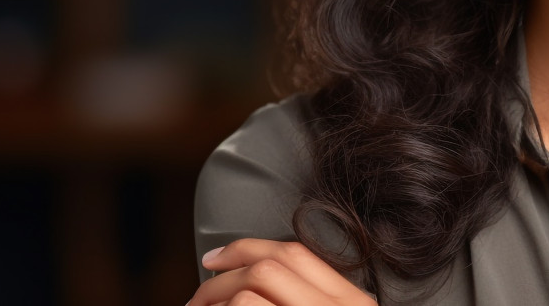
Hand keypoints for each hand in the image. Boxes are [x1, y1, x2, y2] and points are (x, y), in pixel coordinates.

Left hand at [188, 238, 376, 305]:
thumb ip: (314, 299)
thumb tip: (255, 286)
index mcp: (353, 301)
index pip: (295, 254)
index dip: (246, 248)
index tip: (214, 259)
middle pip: (267, 269)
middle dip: (219, 280)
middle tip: (195, 300)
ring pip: (248, 297)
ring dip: (214, 303)